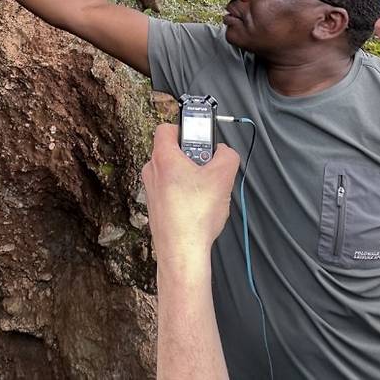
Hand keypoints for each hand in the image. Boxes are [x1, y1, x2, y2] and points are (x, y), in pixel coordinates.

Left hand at [142, 124, 239, 265]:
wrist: (181, 252)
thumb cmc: (195, 216)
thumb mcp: (223, 177)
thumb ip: (227, 155)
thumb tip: (225, 152)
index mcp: (163, 157)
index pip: (166, 128)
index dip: (184, 128)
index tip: (200, 137)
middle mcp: (152, 171)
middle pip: (172, 151)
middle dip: (193, 156)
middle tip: (208, 167)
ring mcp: (151, 190)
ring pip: (173, 173)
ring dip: (190, 177)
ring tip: (206, 191)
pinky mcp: (156, 207)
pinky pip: (171, 191)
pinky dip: (184, 194)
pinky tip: (199, 208)